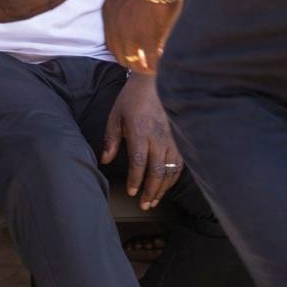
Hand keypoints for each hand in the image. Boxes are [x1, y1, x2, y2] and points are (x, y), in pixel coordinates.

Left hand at [102, 71, 183, 209]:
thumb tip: (105, 160)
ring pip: (171, 170)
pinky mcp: (181, 139)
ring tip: (154, 201)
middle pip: (157, 171)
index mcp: (140, 132)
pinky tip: (167, 186)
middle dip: (151, 191)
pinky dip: (174, 178)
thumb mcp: (115, 116)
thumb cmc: (132, 99)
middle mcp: (159, 138)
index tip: (132, 192)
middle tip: (144, 205)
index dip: (136, 180)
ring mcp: (173, 139)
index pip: (139, 163)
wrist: (155, 81)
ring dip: (163, 188)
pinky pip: (180, 164)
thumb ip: (111, 140)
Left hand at [103, 0, 181, 74]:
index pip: (111, 42)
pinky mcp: (149, 36)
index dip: (121, 51)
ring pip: (135, 61)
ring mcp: (131, 34)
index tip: (130, 55)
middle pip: (120, 55)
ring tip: (153, 70)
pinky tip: (163, 66)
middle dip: (132, 64)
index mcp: (109, 15)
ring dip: (144, 67)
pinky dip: (157, 65)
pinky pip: (152, 58)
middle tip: (143, 67)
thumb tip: (137, 6)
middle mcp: (116, 28)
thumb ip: (127, 3)